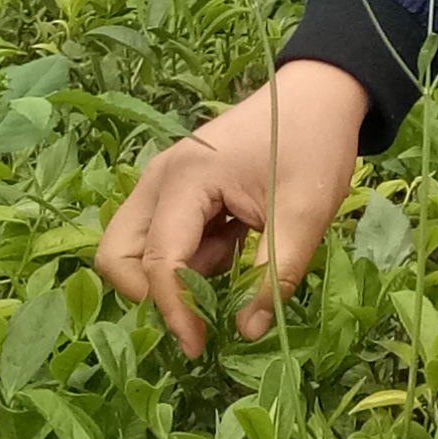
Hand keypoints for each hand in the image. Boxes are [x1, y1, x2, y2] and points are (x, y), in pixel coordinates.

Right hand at [95, 60, 369, 356]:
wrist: (319, 92)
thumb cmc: (313, 143)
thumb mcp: (304, 213)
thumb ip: (274, 275)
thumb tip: (246, 331)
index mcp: (185, 178)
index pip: (159, 262)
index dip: (175, 311)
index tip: (200, 346)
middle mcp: (160, 179)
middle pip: (118, 255)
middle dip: (151, 293)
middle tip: (202, 307)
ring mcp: (163, 181)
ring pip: (135, 248)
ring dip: (175, 272)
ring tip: (234, 255)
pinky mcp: (177, 188)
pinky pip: (161, 236)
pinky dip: (188, 255)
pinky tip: (235, 239)